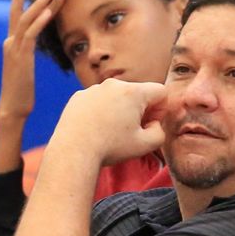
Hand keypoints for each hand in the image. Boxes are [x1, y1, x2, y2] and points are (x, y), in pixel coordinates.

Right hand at [0, 0, 65, 121]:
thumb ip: (25, 55)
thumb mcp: (24, 69)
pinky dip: (40, 21)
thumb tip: (29, 50)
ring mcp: (14, 49)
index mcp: (11, 45)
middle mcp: (10, 43)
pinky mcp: (22, 57)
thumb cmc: (21, 93)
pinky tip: (50, 12)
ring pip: (26, 20)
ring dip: (40, 5)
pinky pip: (31, 34)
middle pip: (18, 13)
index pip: (16, 17)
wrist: (12, 108)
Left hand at [50, 79, 166, 166]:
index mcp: (133, 92)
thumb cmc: (110, 148)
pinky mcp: (79, 96)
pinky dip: (100, 112)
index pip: (160, 92)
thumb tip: (153, 124)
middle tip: (131, 131)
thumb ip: (159, 132)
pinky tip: (95, 130)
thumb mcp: (145, 145)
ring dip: (119, 111)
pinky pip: (97, 101)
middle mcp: (113, 85)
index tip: (149, 124)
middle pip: (137, 93)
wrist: (73, 150)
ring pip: (116, 97)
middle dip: (139, 110)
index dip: (160, 110)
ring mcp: (94, 89)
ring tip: (110, 133)